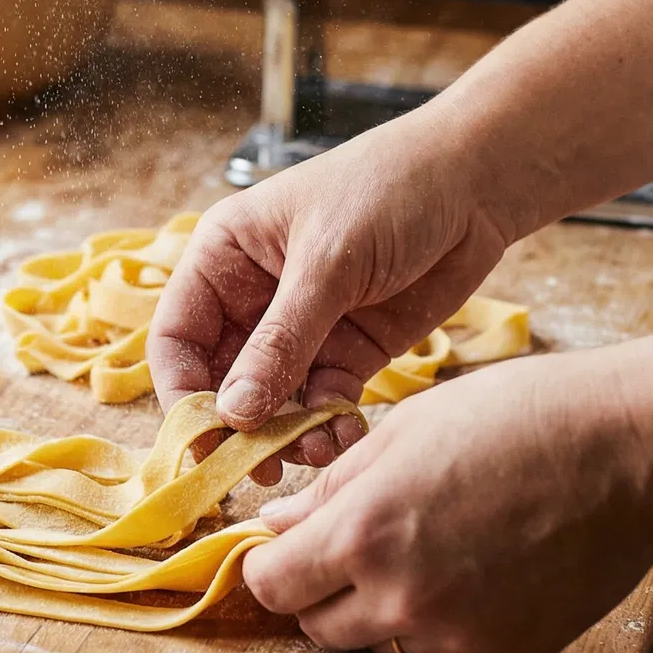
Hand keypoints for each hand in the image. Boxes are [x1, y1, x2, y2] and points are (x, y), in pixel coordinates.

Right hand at [149, 110, 514, 482]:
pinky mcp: (348, 352)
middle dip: (239, 426)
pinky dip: (328, 426)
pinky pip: (322, 403)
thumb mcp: (327, 264)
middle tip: (259, 468)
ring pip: (273, 401)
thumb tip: (233, 414)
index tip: (205, 440)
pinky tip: (344, 436)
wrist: (475, 184)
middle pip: (220, 380)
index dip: (184, 393)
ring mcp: (301, 329)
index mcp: (223, 257)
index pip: (177, 338)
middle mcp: (252, 297)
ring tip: (314, 452)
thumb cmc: (388, 191)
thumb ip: (280, 342)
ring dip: (287, 434)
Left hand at [240, 345, 652, 652]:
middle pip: (319, 627)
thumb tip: (279, 523)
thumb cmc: (519, 416)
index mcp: (365, 535)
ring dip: (385, 609)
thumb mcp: (405, 428)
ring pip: (383, 642)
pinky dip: (450, 617)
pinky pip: (449, 646)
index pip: (272, 585)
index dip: (272, 564)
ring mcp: (459, 634)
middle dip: (321, 590)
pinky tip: (485, 563)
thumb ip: (333, 487)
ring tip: (433, 545)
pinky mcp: (509, 652)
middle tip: (356, 543)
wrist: (632, 451)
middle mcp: (403, 600)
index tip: (285, 545)